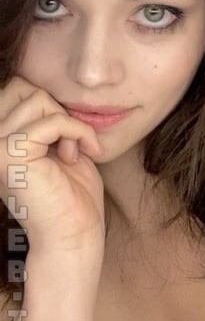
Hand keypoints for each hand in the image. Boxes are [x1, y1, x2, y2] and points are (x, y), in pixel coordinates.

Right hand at [0, 76, 105, 258]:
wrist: (74, 235)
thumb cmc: (71, 194)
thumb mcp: (56, 144)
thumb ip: (43, 116)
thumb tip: (37, 85)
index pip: (17, 88)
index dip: (50, 107)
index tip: (67, 141)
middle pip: (23, 87)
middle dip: (56, 110)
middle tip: (70, 145)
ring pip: (38, 98)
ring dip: (68, 124)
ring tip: (71, 154)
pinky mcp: (8, 154)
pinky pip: (53, 120)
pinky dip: (77, 133)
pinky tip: (79, 157)